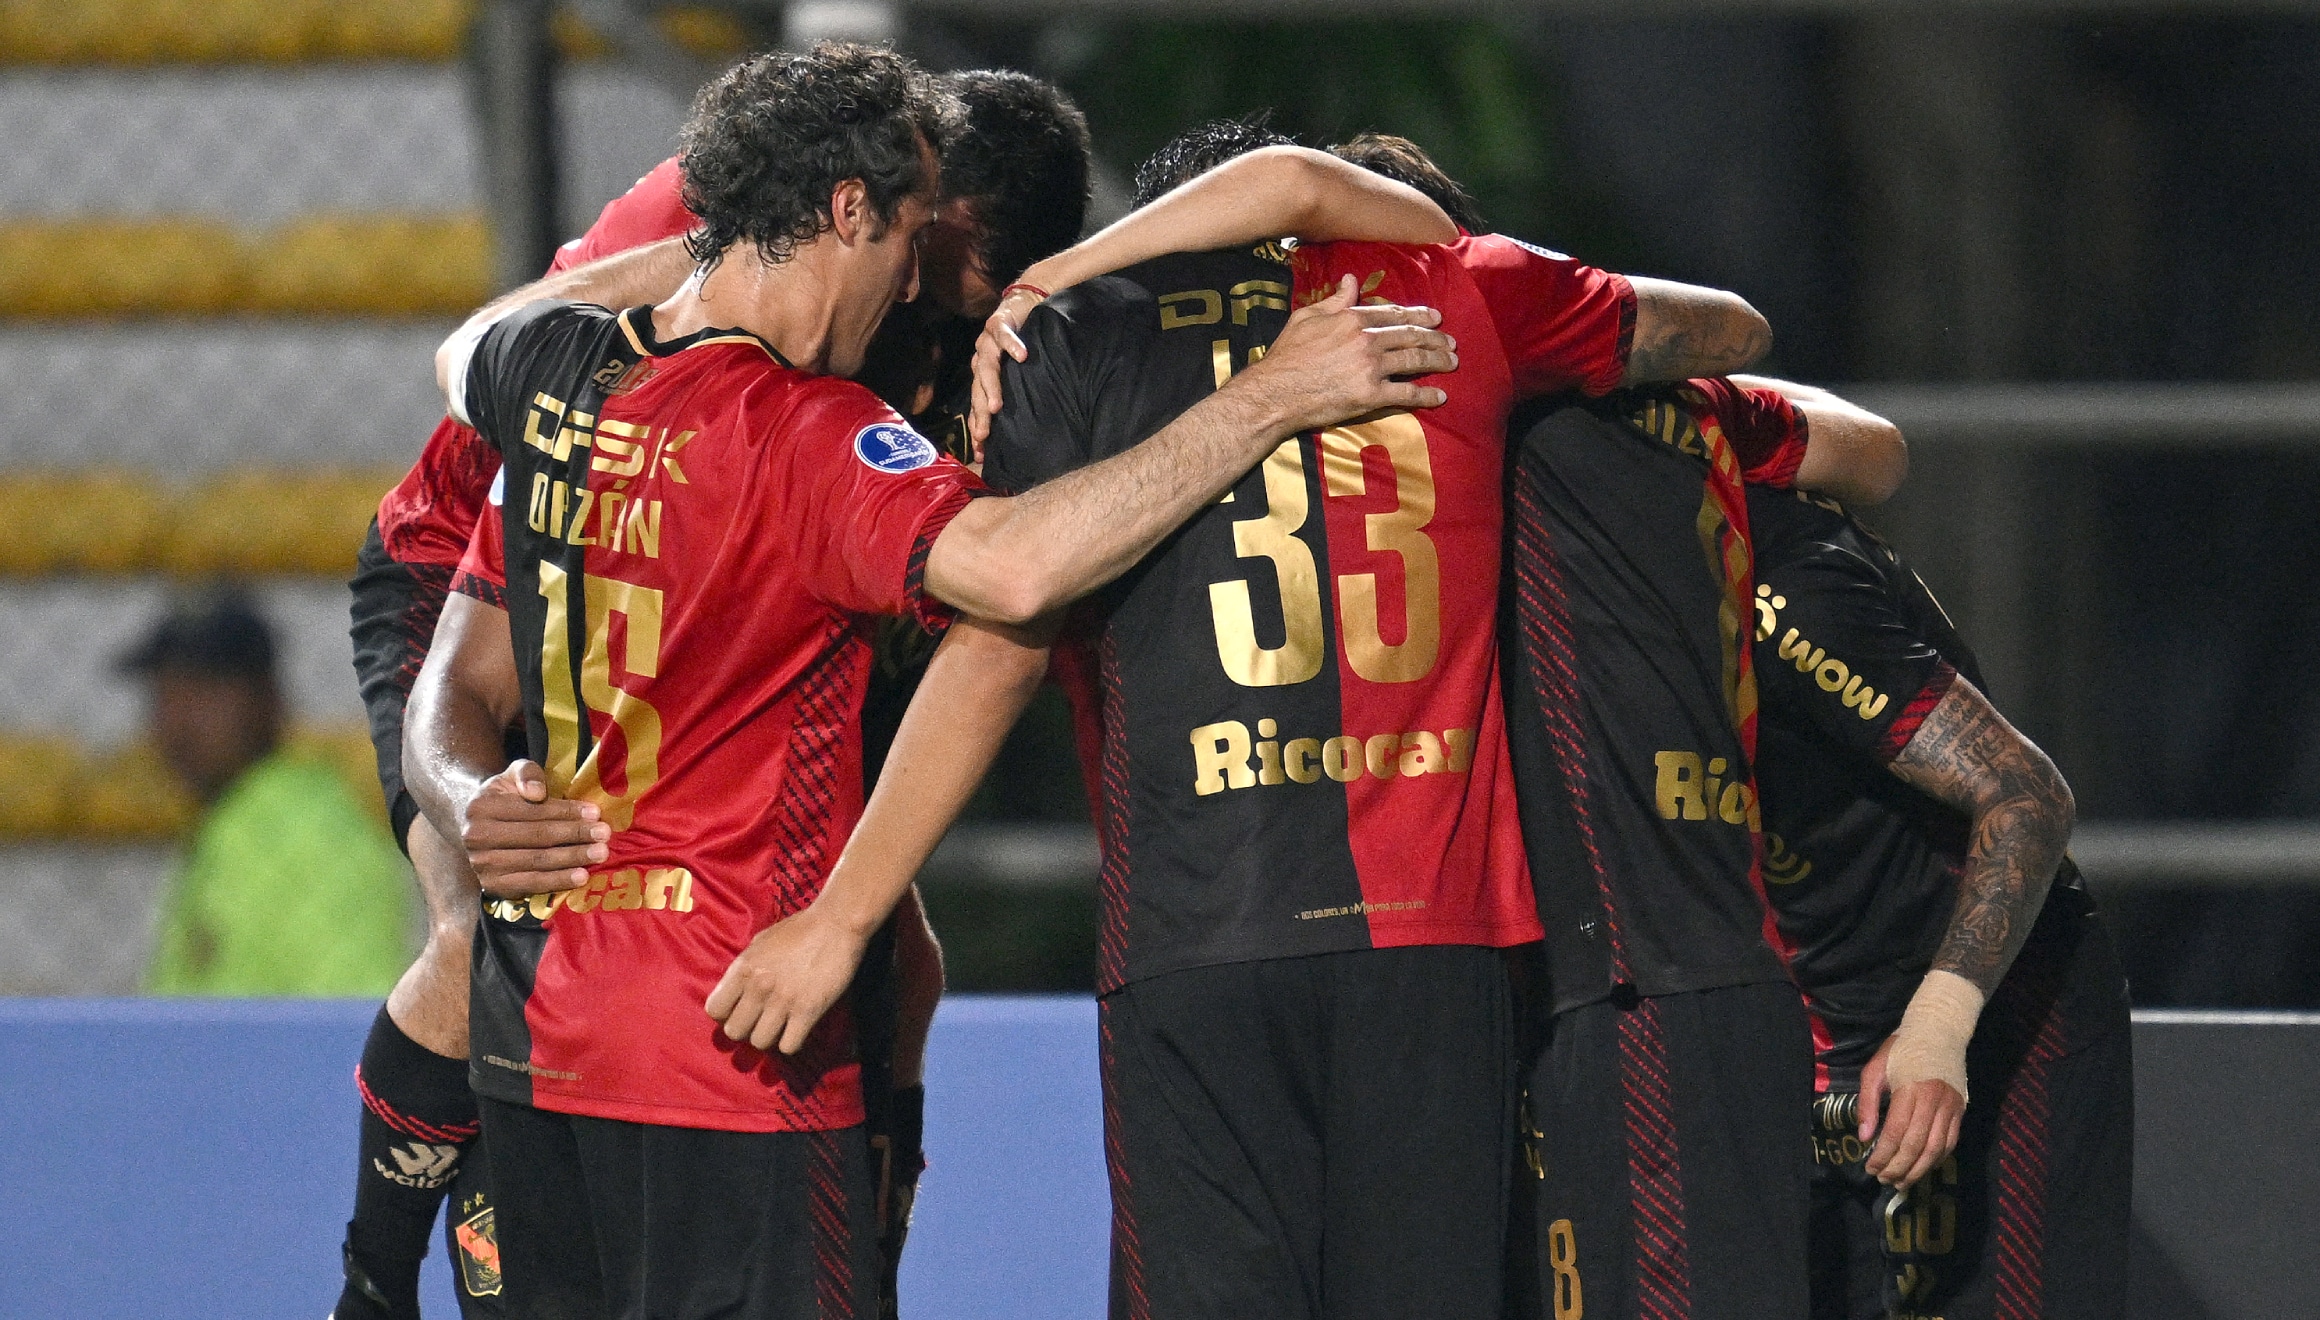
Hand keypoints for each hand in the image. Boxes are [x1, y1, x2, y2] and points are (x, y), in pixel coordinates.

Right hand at [456, 760, 607, 897]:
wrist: (478, 827)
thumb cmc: (506, 796)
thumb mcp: (513, 775)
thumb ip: (526, 773)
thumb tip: (537, 792)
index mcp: (482, 807)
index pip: (532, 811)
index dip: (565, 812)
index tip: (595, 813)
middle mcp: (477, 838)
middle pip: (537, 837)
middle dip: (575, 835)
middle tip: (604, 835)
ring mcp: (483, 865)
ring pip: (536, 862)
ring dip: (572, 859)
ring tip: (600, 854)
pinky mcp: (492, 886)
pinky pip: (531, 885)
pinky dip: (558, 881)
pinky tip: (581, 876)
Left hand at [704, 902, 872, 1054]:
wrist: (837, 923)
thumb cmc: (800, 929)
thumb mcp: (760, 941)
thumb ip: (745, 966)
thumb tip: (735, 989)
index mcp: (743, 968)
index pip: (714, 1009)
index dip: (725, 1014)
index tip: (739, 1010)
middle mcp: (758, 987)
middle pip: (734, 1031)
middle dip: (746, 1028)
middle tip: (760, 1021)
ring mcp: (783, 1001)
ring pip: (760, 1042)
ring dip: (769, 1037)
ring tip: (780, 1026)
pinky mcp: (808, 1011)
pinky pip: (788, 1046)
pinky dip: (791, 1042)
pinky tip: (797, 1030)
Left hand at [967, 283, 1048, 455]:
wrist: (1023, 304)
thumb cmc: (1021, 343)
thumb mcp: (1015, 372)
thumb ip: (1011, 393)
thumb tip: (1016, 426)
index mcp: (982, 375)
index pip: (977, 404)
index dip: (978, 426)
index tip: (981, 451)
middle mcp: (981, 359)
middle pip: (978, 390)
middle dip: (980, 413)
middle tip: (984, 434)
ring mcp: (987, 341)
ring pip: (987, 366)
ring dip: (991, 387)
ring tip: (997, 406)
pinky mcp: (999, 322)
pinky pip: (1004, 335)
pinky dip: (1012, 345)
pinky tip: (1022, 357)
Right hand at [1230, 274, 1455, 433]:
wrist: (1275, 392)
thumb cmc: (1286, 355)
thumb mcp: (1306, 317)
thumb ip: (1334, 300)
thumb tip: (1351, 280)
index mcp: (1351, 319)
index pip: (1393, 314)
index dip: (1418, 315)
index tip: (1435, 317)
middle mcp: (1366, 340)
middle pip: (1410, 336)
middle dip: (1435, 338)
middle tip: (1451, 342)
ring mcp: (1371, 368)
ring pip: (1414, 361)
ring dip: (1437, 360)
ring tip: (1452, 362)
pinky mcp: (1370, 395)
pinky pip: (1406, 394)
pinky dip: (1426, 395)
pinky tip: (1440, 396)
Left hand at [1858, 1032, 1965, 1189]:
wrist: (1938, 1032)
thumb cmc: (1900, 1050)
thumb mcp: (1874, 1070)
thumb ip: (1868, 1104)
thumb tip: (1864, 1137)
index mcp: (1910, 1090)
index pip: (1896, 1132)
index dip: (1883, 1155)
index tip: (1870, 1168)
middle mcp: (1934, 1101)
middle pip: (1916, 1145)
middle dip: (1899, 1167)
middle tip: (1884, 1180)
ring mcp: (1951, 1107)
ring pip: (1936, 1148)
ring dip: (1918, 1170)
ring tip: (1901, 1181)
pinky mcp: (1961, 1110)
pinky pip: (1950, 1142)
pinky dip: (1936, 1159)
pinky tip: (1922, 1167)